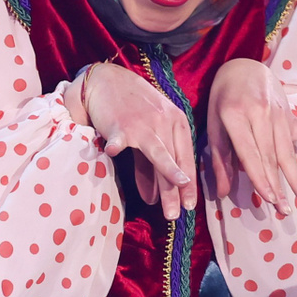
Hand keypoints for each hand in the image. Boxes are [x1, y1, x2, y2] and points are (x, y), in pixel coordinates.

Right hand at [66, 63, 197, 220]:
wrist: (107, 80)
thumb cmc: (131, 107)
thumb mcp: (149, 132)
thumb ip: (151, 165)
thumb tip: (154, 198)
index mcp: (177, 122)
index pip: (187, 157)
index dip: (189, 184)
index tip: (189, 206)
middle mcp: (165, 122)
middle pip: (174, 162)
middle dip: (175, 191)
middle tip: (176, 216)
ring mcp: (143, 123)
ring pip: (157, 154)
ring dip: (163, 179)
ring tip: (167, 202)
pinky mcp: (120, 123)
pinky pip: (120, 138)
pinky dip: (117, 146)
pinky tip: (113, 153)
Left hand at [206, 58, 296, 215]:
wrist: (242, 66)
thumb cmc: (223, 99)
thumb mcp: (213, 126)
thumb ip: (219, 160)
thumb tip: (223, 193)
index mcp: (236, 115)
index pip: (250, 152)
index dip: (260, 176)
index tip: (269, 198)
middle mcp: (260, 114)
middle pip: (271, 155)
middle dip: (279, 185)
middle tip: (285, 210)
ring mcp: (279, 114)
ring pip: (289, 151)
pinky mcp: (291, 116)